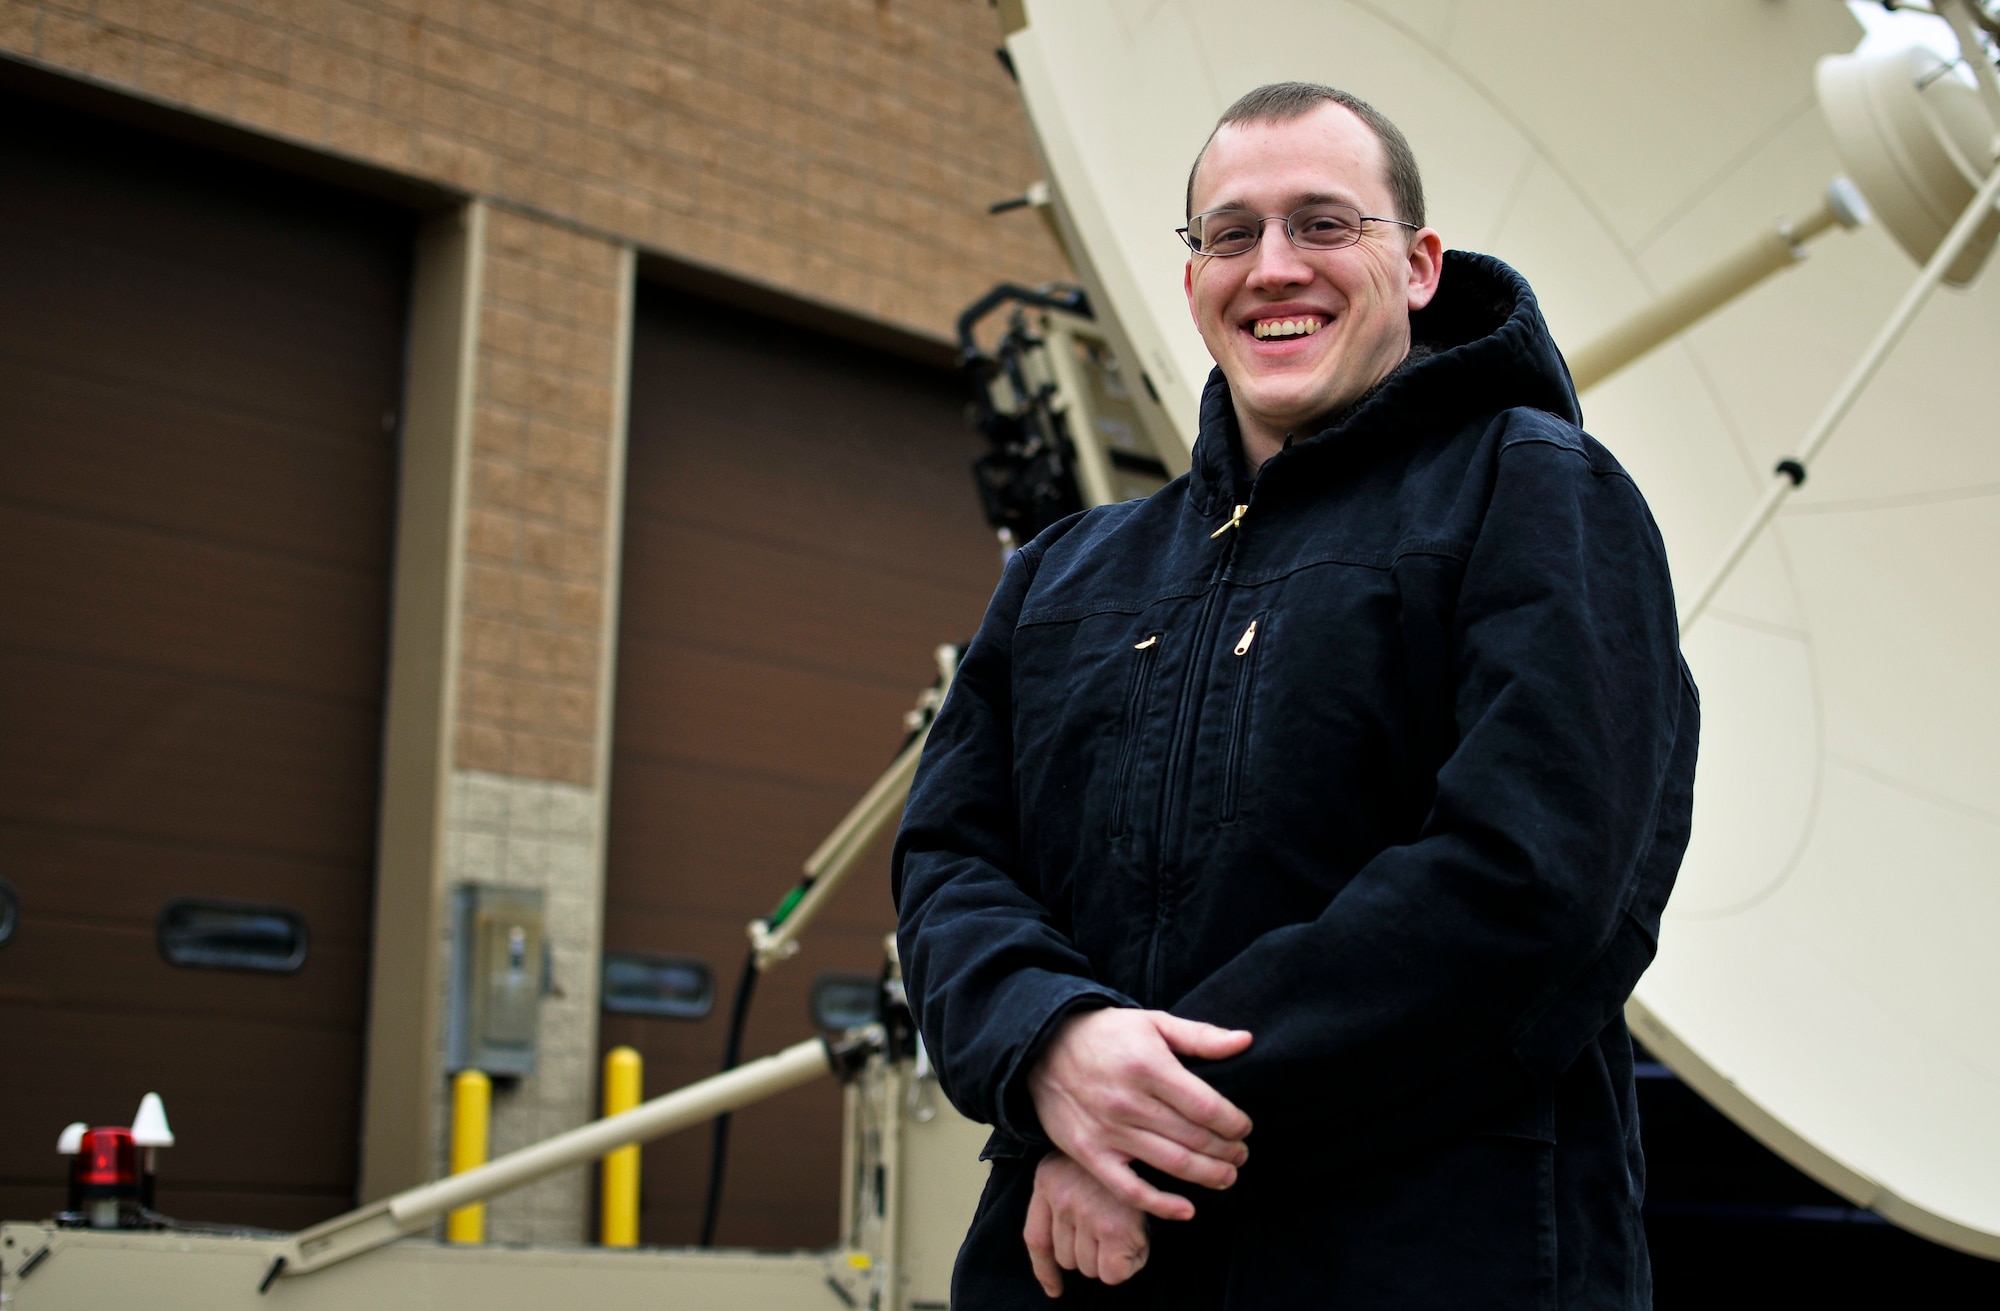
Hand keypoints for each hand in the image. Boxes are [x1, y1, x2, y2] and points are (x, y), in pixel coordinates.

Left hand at [1024, 1152, 1148, 1297]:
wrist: (1153, 1136)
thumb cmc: (1123, 1158)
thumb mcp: (1081, 1168)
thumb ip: (1064, 1203)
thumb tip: (1060, 1266)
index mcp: (1047, 1178)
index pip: (1036, 1238)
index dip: (1045, 1270)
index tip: (1054, 1289)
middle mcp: (1061, 1196)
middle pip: (1066, 1259)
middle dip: (1091, 1252)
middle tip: (1115, 1226)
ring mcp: (1085, 1212)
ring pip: (1089, 1269)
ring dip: (1109, 1258)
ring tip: (1128, 1227)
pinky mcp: (1113, 1228)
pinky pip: (1112, 1274)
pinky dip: (1128, 1265)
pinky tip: (1138, 1240)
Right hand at [1026, 1008, 1252, 1221]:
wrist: (1042, 1048)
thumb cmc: (1106, 1034)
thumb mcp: (1153, 1023)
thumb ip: (1200, 1036)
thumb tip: (1245, 1041)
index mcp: (1149, 1066)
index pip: (1207, 1107)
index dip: (1234, 1123)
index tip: (1244, 1128)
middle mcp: (1129, 1101)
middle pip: (1194, 1138)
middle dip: (1228, 1151)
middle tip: (1241, 1155)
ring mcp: (1107, 1131)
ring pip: (1171, 1164)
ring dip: (1208, 1175)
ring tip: (1227, 1176)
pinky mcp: (1089, 1154)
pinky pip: (1129, 1189)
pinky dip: (1161, 1205)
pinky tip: (1187, 1210)